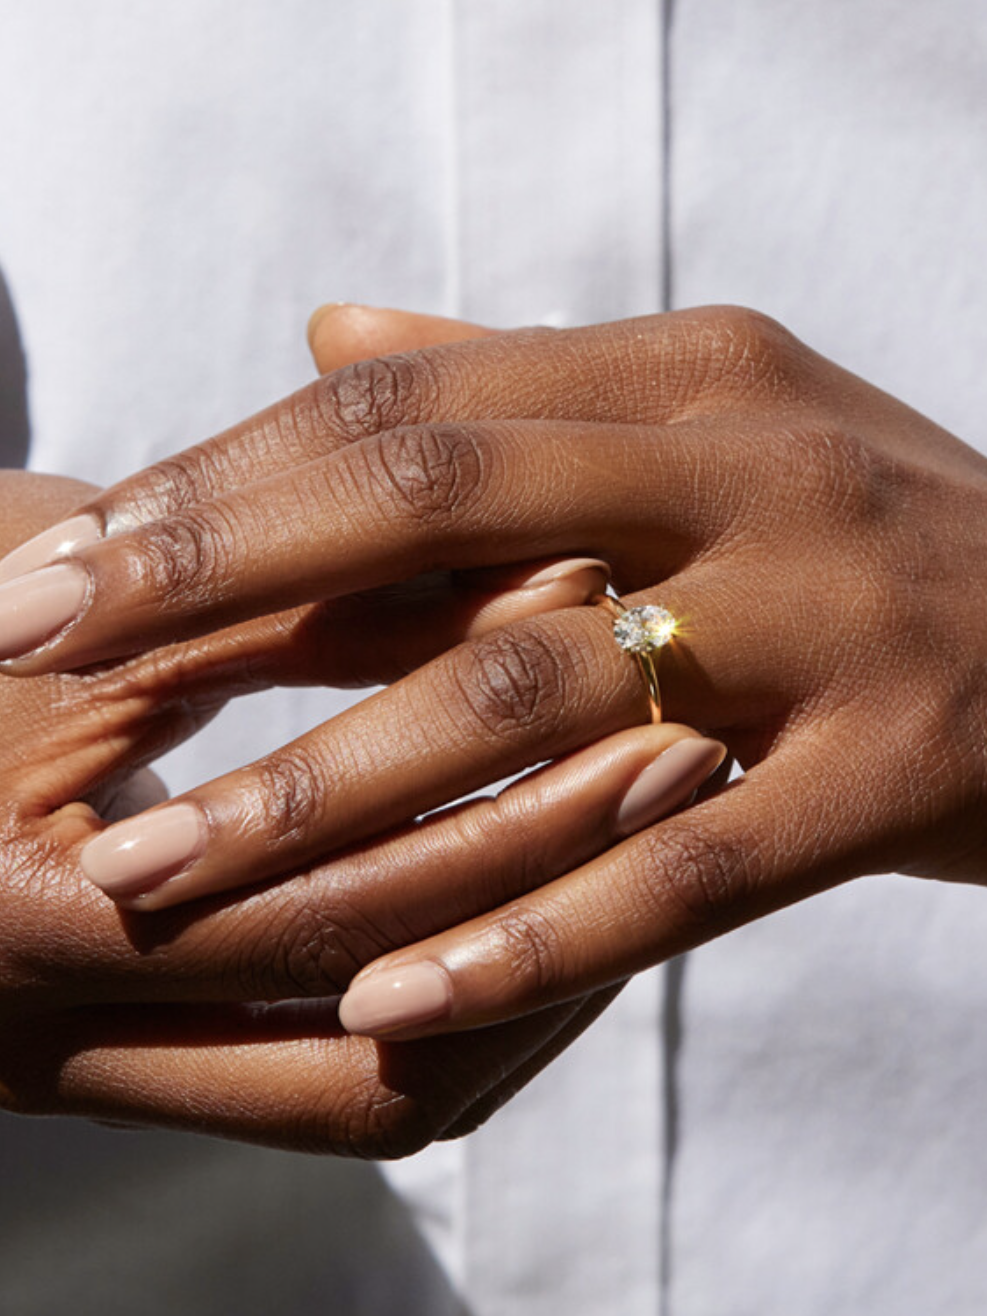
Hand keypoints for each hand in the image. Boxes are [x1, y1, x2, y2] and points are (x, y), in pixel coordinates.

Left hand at [2, 307, 984, 1041]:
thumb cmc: (867, 525)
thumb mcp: (706, 415)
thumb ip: (512, 379)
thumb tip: (322, 333)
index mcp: (690, 372)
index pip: (406, 406)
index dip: (220, 475)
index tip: (65, 551)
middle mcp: (752, 472)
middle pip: (434, 506)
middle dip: (209, 581)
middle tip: (24, 645)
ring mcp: (827, 626)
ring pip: (533, 702)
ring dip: (321, 796)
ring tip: (145, 872)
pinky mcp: (892, 781)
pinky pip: (679, 878)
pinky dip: (522, 941)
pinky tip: (376, 1004)